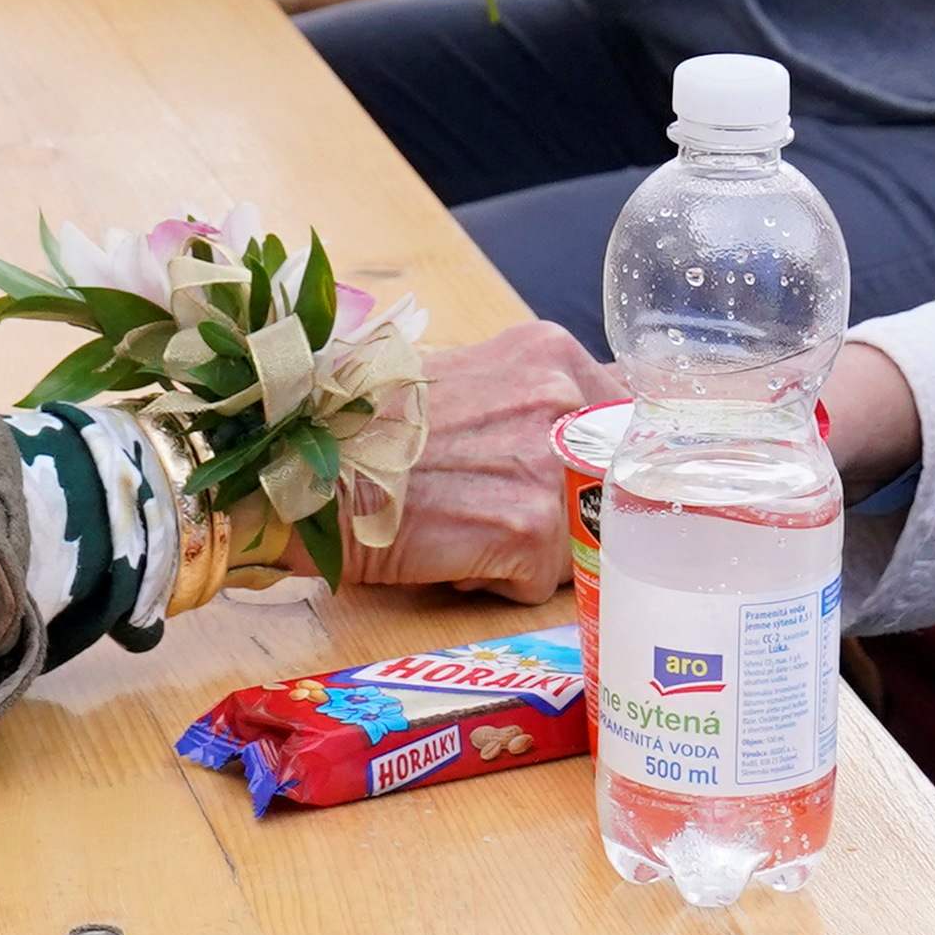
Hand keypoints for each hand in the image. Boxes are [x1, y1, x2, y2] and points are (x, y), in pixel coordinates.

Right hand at [344, 321, 604, 596]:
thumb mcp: (460, 378)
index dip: (606, 453)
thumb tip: (573, 428)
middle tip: (515, 511)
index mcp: (550, 354)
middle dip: (581, 506)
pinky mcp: (532, 531)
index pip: (626, 408)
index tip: (585, 476)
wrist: (308, 468)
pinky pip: (542, 580)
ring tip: (470, 526)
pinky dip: (500, 581)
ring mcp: (552, 465)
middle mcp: (564, 399)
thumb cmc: (366, 424)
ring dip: (537, 545)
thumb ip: (523, 396)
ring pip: (584, 533)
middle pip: (618, 476)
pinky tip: (452, 553)